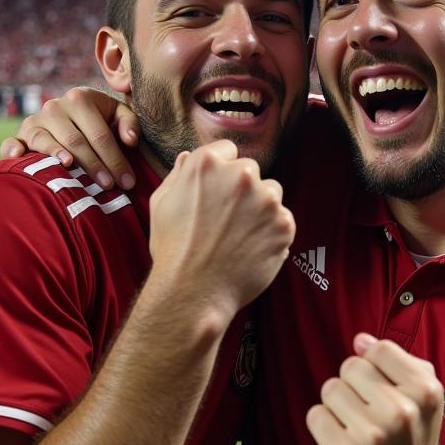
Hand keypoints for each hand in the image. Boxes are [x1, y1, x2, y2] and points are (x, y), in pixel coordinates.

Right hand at [0, 87, 138, 190]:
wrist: (73, 113)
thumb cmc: (101, 118)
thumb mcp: (118, 114)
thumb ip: (129, 123)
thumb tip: (130, 141)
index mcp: (80, 98)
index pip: (100, 135)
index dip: (115, 159)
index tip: (127, 182)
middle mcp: (55, 107)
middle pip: (75, 141)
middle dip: (94, 165)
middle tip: (108, 186)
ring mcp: (35, 120)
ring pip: (46, 141)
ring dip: (57, 156)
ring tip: (70, 169)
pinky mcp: (21, 134)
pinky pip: (13, 141)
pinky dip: (11, 148)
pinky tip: (16, 158)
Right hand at [148, 140, 294, 316]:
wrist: (193, 293)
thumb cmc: (173, 250)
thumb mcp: (161, 205)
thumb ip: (178, 176)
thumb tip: (187, 156)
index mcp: (208, 163)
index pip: (228, 151)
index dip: (222, 172)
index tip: (217, 193)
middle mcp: (241, 175)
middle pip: (250, 171)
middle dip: (242, 190)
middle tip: (227, 220)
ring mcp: (266, 199)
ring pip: (271, 194)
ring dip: (261, 209)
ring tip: (239, 237)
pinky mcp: (284, 224)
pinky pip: (283, 221)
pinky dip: (272, 234)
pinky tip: (252, 250)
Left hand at [306, 334, 444, 444]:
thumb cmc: (414, 438)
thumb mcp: (424, 396)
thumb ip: (396, 361)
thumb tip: (360, 340)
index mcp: (425, 392)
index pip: (378, 350)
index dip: (374, 365)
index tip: (381, 386)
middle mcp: (401, 413)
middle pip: (350, 367)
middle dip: (355, 386)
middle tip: (370, 412)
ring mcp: (372, 437)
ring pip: (330, 389)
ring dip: (338, 406)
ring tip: (357, 427)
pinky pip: (316, 416)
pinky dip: (324, 427)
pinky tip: (343, 441)